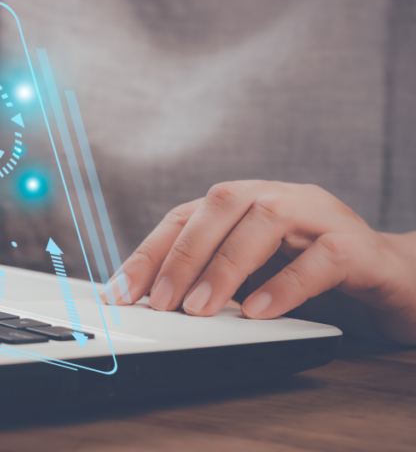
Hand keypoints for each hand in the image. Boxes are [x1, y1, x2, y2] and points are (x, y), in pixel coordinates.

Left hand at [103, 180, 415, 344]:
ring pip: (265, 221)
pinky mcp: (359, 247)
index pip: (186, 215)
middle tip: (159, 303)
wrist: (401, 281)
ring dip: (225, 266)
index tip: (120, 293)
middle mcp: (279, 197)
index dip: (149, 251)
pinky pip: (322, 257)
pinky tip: (260, 312)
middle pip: (220, 206)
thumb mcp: (254, 276)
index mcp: (246, 202)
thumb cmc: (317, 276)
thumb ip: (210, 280)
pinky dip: (287, 284)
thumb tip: (149, 303)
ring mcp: (320, 215)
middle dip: (182, 254)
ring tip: (200, 309)